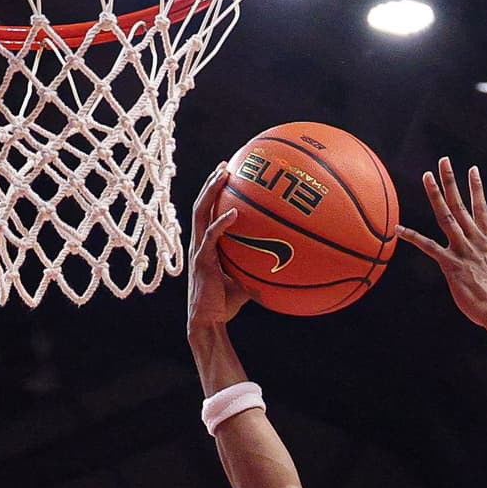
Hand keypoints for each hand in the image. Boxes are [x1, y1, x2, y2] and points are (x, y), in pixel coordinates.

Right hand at [186, 174, 249, 334]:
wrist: (209, 323)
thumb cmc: (227, 305)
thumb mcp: (247, 281)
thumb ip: (260, 267)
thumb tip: (287, 264)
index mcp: (207, 245)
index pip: (208, 212)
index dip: (215, 193)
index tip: (228, 175)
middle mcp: (200, 243)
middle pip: (202, 205)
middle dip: (212, 183)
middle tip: (226, 164)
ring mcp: (198, 250)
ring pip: (201, 212)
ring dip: (211, 191)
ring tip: (223, 174)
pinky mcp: (202, 261)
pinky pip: (211, 236)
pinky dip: (222, 223)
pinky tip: (234, 212)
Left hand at [396, 159, 486, 333]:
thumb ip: (485, 254)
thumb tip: (480, 253)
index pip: (481, 208)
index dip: (476, 188)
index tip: (472, 169)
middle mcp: (476, 240)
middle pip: (461, 204)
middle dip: (451, 181)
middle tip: (443, 161)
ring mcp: (463, 250)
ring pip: (446, 216)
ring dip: (435, 195)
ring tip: (426, 176)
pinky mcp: (451, 265)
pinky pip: (428, 247)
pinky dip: (413, 237)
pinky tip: (399, 229)